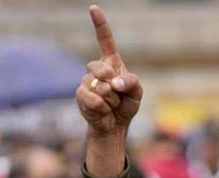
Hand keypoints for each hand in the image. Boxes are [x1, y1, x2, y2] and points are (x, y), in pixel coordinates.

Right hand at [76, 6, 141, 138]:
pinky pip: (92, 99)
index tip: (93, 8)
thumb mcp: (137, 92)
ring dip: (111, 100)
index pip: (105, 39)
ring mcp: (86, 81)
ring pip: (100, 87)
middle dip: (114, 85)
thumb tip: (114, 83)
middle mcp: (96, 68)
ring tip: (111, 105)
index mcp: (111, 62)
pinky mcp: (81, 96)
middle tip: (118, 96)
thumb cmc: (126, 105)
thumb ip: (131, 83)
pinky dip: (103, 108)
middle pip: (102, 68)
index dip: (99, 24)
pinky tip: (103, 111)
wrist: (115, 125)